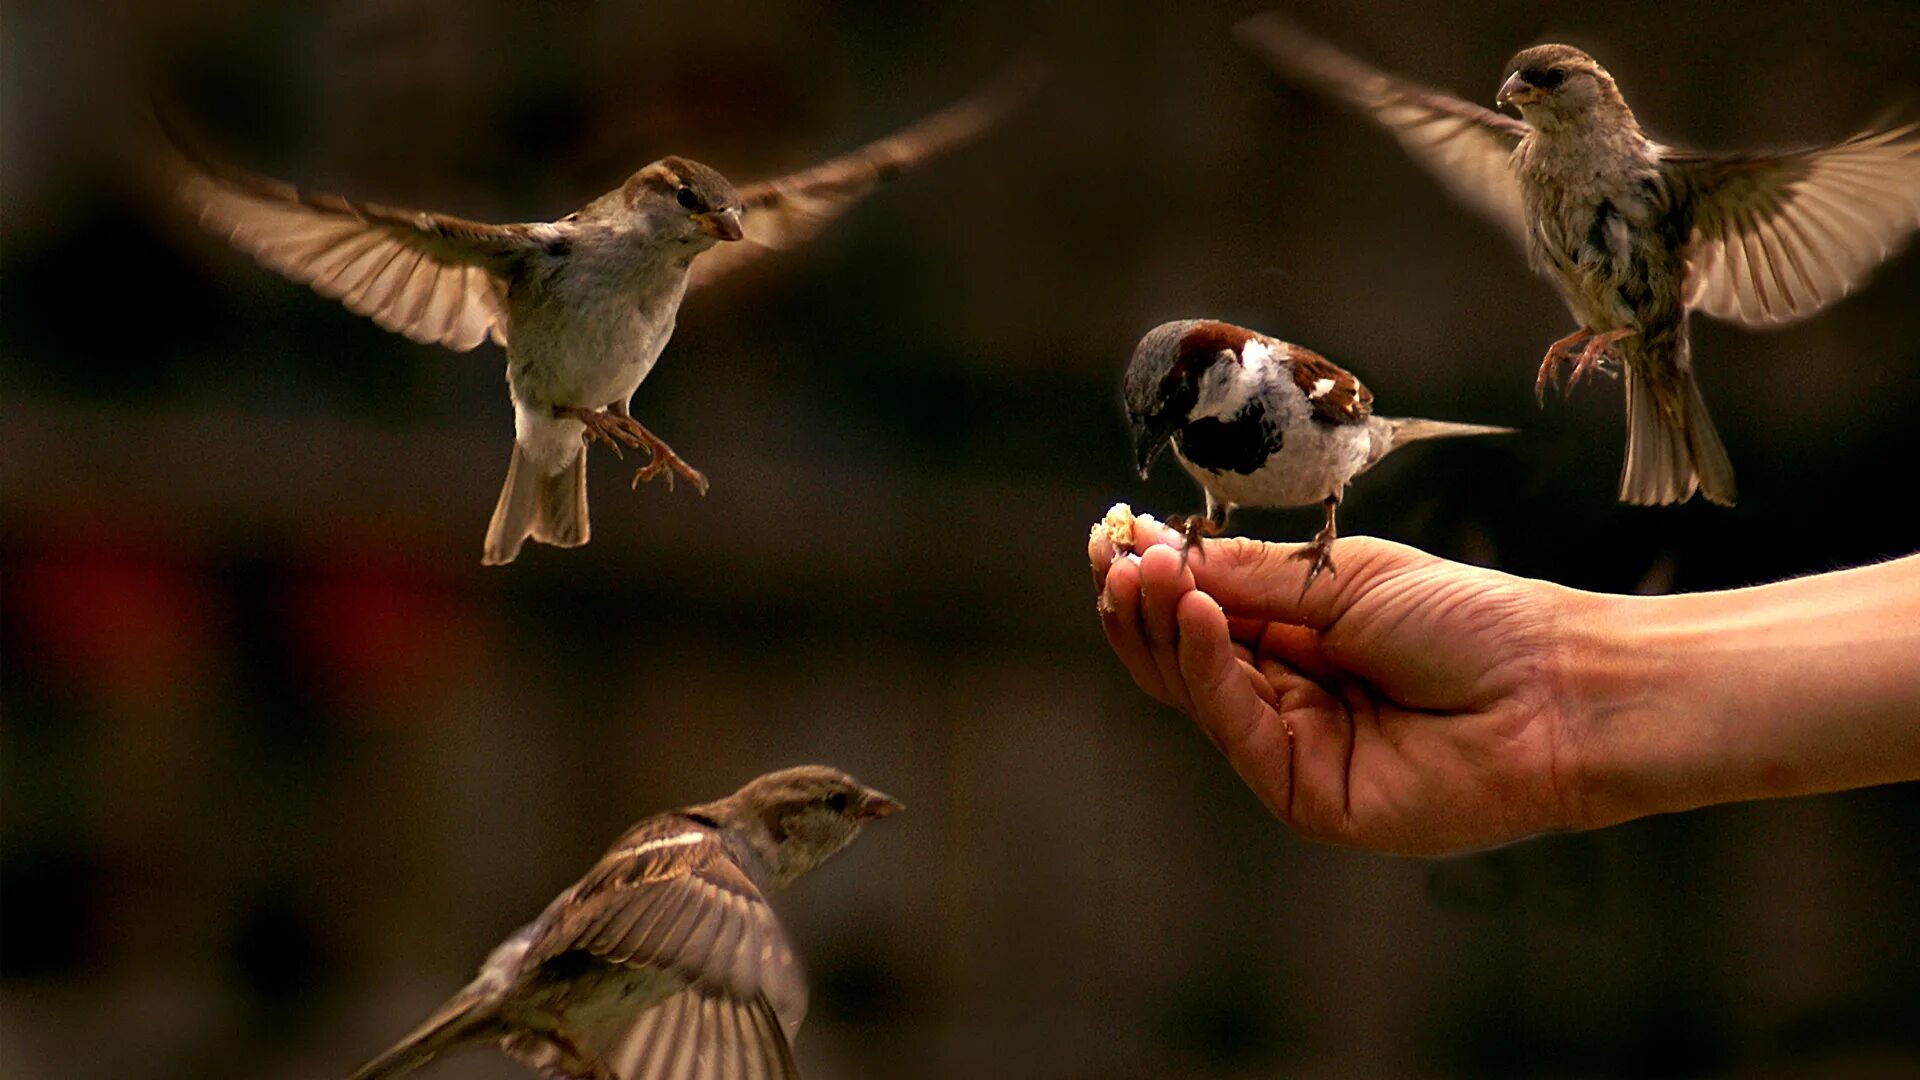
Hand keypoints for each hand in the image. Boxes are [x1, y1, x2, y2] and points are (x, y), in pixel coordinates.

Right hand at [1091, 517, 1588, 854]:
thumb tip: (1161, 553)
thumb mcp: (1345, 576)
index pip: (1202, 614)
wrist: (1553, 687)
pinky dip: (1207, 667)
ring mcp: (1292, 750)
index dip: (1157, 578)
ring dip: (1163, 627)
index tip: (1116, 535)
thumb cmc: (1471, 622)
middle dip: (1144, 603)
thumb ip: (1250, 577)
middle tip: (1116, 553)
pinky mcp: (1303, 795)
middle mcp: (1287, 699)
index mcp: (1299, 643)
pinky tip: (1196, 612)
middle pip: (1183, 659)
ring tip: (1145, 572)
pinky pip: (1234, 728)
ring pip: (1195, 693)